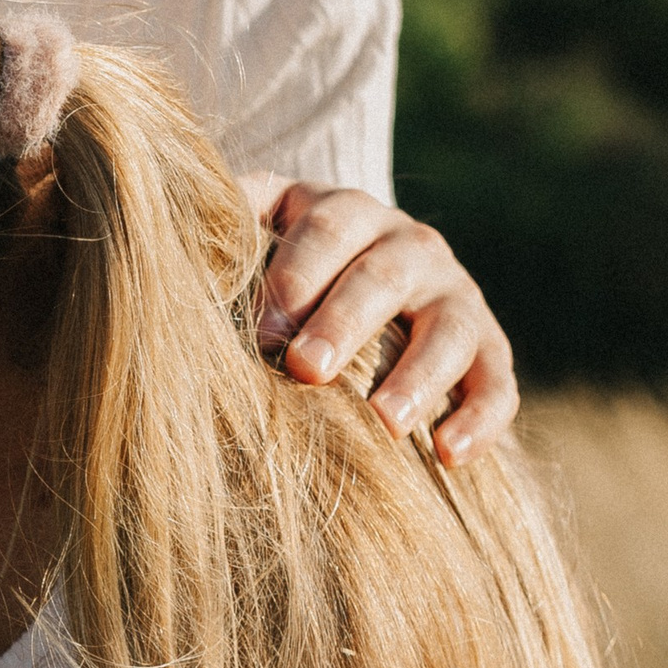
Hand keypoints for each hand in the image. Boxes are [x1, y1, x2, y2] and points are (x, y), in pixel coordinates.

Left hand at [246, 179, 516, 464]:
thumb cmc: (282, 276)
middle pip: (384, 276)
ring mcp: (456, 296)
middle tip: (307, 370)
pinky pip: (496, 381)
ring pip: (450, 329)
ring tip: (384, 422)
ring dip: (418, 375)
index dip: (297, 274)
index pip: (329, 228)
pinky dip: (481, 416)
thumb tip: (170, 237)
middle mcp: (410, 246)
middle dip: (345, 322)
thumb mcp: (255, 237)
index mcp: (348, 214)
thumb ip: (224, 233)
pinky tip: (449, 454)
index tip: (263, 330)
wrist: (361, 294)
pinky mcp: (488, 350)